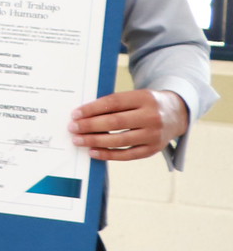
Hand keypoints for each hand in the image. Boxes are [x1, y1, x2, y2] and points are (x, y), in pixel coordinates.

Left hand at [70, 88, 188, 160]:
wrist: (177, 113)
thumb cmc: (146, 104)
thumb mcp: (135, 96)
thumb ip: (115, 103)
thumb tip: (84, 115)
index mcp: (145, 98)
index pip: (114, 102)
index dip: (92, 109)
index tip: (75, 114)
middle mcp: (152, 116)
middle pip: (115, 122)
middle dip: (90, 126)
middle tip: (72, 128)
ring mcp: (154, 135)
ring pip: (120, 140)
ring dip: (95, 141)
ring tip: (78, 140)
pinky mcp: (153, 149)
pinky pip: (127, 155)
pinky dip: (108, 154)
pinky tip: (93, 152)